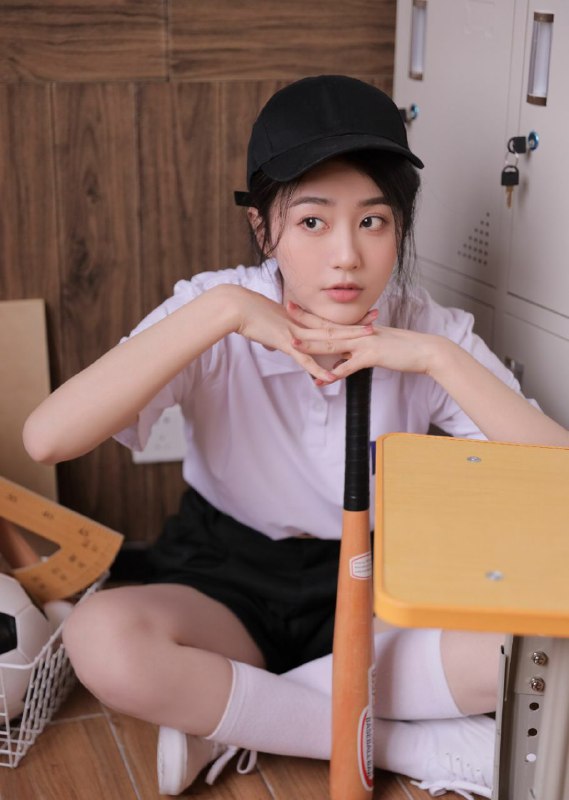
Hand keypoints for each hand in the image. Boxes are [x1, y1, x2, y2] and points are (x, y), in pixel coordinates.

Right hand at [233, 287, 375, 382]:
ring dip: (347, 342)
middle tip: (376, 323)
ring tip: (366, 342)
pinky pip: (305, 359)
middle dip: (355, 326)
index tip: (362, 317)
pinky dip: (318, 369)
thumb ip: (275, 337)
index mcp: (297, 320)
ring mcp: (295, 334)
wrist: (236, 307)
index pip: (326, 321)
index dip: (344, 321)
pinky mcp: (285, 343)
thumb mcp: (266, 327)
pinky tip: (331, 378)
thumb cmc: (247, 314)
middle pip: (333, 327)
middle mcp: (301, 325)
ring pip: (326, 340)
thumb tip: (275, 346)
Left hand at [288, 303, 442, 380]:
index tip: (295, 307)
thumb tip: (342, 362)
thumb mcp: (376, 349)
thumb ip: (356, 354)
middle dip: (304, 321)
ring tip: (294, 346)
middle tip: (285, 311)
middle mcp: (358, 333)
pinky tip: (322, 379)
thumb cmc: (403, 350)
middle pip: (326, 327)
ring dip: (312, 346)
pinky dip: (335, 373)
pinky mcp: (372, 356)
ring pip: (333, 344)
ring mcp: (364, 343)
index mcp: (358, 330)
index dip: (311, 314)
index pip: (330, 320)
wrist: (424, 350)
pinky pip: (350, 366)